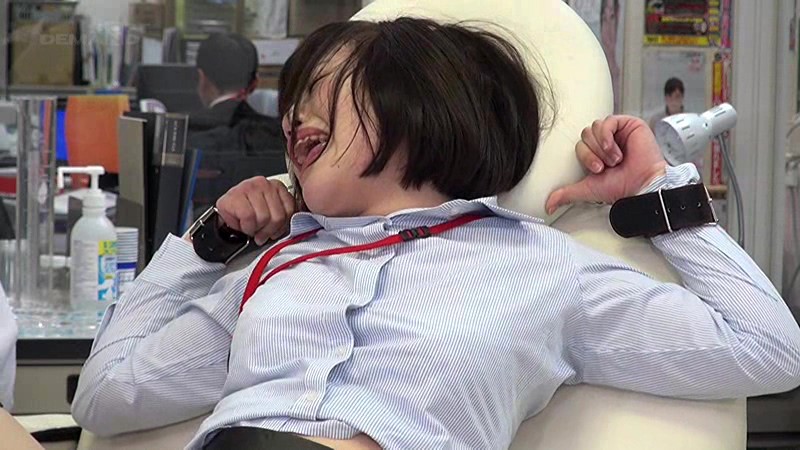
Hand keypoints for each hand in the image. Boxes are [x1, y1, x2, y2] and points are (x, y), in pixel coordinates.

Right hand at [216, 177, 295, 244]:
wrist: (225, 212)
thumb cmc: (247, 213)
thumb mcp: (270, 213)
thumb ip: (283, 216)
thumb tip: (292, 227)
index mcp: (276, 186)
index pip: (290, 210)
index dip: (282, 227)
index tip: (274, 232)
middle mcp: (263, 183)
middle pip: (277, 216)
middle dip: (268, 230)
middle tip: (260, 233)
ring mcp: (249, 187)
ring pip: (263, 218)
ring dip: (255, 229)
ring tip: (250, 227)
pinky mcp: (235, 195)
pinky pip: (248, 217)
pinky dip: (245, 227)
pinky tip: (242, 224)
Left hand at [545, 115, 667, 213]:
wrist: (641, 185)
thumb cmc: (621, 187)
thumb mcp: (587, 189)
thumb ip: (566, 194)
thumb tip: (547, 207)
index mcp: (596, 153)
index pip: (579, 145)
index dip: (585, 157)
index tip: (598, 170)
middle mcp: (606, 141)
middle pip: (585, 134)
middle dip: (593, 152)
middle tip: (606, 165)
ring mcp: (618, 132)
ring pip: (594, 127)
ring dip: (602, 146)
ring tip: (615, 159)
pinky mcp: (630, 124)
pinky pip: (608, 121)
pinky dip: (607, 136)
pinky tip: (614, 149)